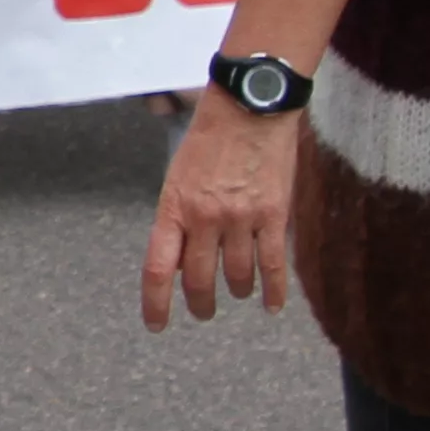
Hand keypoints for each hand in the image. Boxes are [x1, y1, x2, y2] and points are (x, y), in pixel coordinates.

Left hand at [142, 92, 303, 331]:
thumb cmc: (210, 139)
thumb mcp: (178, 176)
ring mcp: (241, 219)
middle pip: (200, 280)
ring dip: (237, 291)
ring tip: (238, 292)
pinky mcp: (273, 215)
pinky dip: (272, 291)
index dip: (156, 303)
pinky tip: (270, 306)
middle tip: (204, 311)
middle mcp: (205, 219)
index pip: (158, 268)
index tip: (157, 325)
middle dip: (201, 304)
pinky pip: (273, 265)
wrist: (250, 106)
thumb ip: (179, 219)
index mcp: (174, 207)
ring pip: (238, 277)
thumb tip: (182, 262)